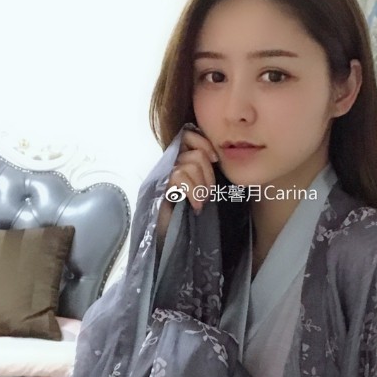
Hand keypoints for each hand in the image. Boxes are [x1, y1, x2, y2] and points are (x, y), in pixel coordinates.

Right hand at [157, 129, 218, 245]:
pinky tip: (195, 206)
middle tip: (207, 194)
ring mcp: (162, 176)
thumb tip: (217, 157)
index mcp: (179, 162)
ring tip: (200, 202)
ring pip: (190, 164)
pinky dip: (193, 192)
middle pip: (195, 153)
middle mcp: (168, 165)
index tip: (215, 159)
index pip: (188, 135)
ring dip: (202, 186)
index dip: (203, 143)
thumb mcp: (202, 189)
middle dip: (208, 174)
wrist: (171, 240)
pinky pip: (180, 176)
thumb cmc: (189, 216)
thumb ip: (205, 172)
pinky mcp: (158, 188)